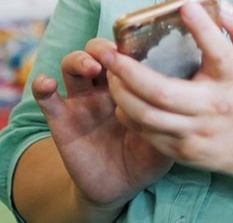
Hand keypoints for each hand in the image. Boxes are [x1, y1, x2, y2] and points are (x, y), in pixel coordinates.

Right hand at [31, 40, 172, 207]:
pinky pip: (47, 98)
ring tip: (90, 68)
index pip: (126, 53)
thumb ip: (173, 120)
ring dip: (78, 60)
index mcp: (131, 86)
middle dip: (101, 47)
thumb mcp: (165, 139)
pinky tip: (47, 85)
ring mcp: (81, 101)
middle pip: (96, 52)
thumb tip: (189, 100)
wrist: (118, 187)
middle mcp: (105, 87)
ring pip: (72, 65)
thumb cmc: (146, 158)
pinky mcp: (61, 119)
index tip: (138, 46)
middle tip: (112, 55)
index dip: (128, 45)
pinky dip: (43, 86)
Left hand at [104, 0, 232, 180]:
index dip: (203, 29)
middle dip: (129, 71)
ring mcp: (195, 132)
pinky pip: (147, 134)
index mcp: (232, 80)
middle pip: (162, 92)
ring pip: (147, 116)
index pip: (218, 53)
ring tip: (110, 74)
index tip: (186, 6)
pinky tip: (122, 99)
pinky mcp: (182, 150)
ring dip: (121, 94)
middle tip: (107, 52)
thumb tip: (219, 5)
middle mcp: (212, 108)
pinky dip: (129, 115)